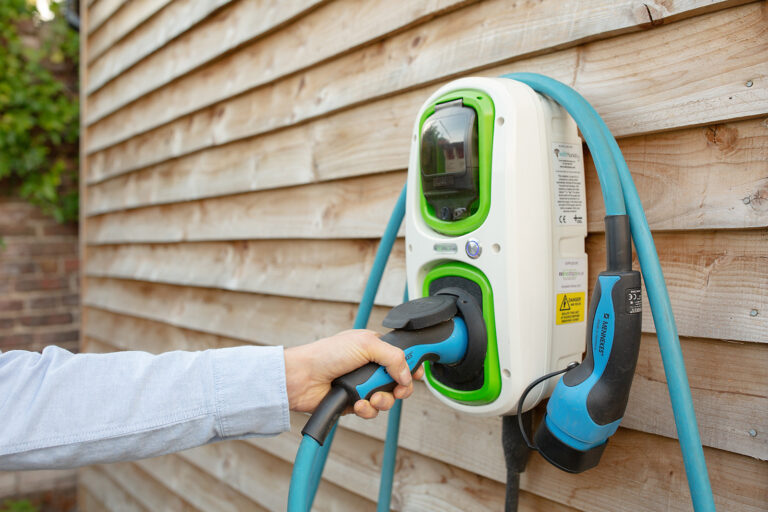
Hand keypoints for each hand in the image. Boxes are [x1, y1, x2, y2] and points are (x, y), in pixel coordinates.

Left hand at [284, 329, 424, 418]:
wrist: (302, 378)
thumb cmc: (327, 354)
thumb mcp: (366, 344)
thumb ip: (394, 357)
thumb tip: (408, 375)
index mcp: (374, 348)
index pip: (402, 357)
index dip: (412, 366)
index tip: (418, 374)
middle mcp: (369, 367)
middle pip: (398, 382)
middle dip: (400, 388)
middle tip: (397, 389)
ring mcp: (362, 386)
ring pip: (387, 399)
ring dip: (383, 400)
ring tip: (372, 397)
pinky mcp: (354, 403)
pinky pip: (372, 411)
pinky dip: (368, 409)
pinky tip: (358, 404)